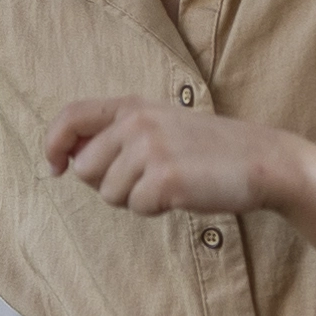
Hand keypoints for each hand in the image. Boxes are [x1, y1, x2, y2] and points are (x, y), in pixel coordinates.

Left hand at [43, 98, 315, 215]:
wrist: (262, 160)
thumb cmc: (208, 150)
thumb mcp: (161, 126)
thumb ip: (118, 135)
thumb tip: (70, 162)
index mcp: (133, 106)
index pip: (71, 116)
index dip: (53, 143)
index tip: (55, 166)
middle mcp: (137, 123)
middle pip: (84, 169)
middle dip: (107, 184)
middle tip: (145, 180)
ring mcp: (150, 150)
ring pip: (108, 194)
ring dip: (134, 199)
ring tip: (169, 184)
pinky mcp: (165, 179)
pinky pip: (137, 208)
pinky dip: (156, 210)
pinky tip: (182, 194)